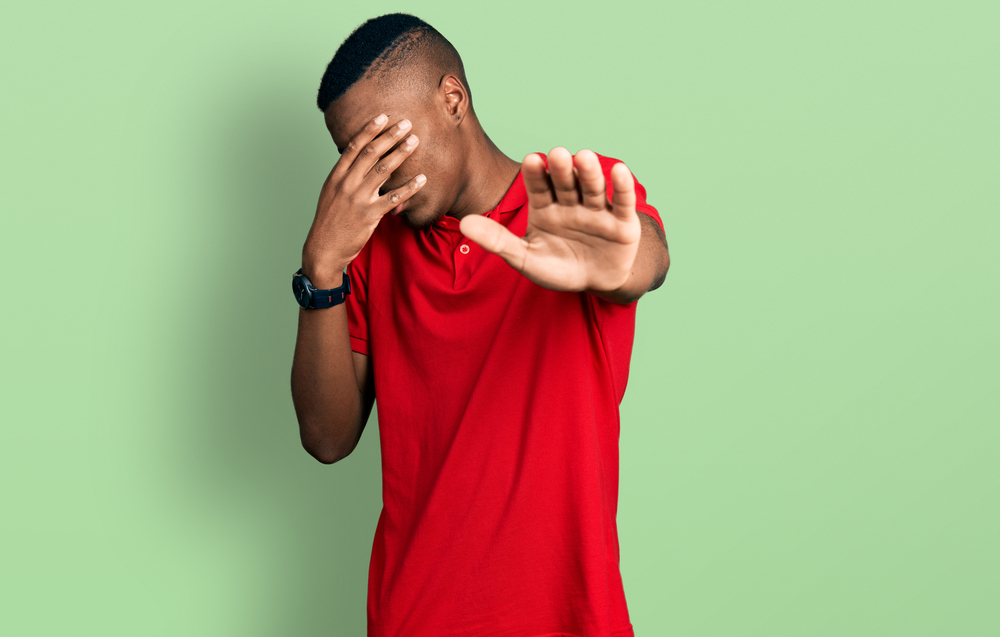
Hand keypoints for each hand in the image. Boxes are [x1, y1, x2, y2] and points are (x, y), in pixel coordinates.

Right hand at [302, 114, 424, 287]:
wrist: (324, 248)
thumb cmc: (330, 221)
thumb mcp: (331, 194)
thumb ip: (345, 176)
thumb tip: (359, 161)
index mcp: (336, 176)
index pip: (354, 147)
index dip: (369, 130)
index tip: (383, 117)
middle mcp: (346, 184)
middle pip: (370, 153)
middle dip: (390, 136)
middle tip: (406, 124)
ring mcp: (358, 199)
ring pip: (382, 170)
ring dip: (400, 153)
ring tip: (415, 141)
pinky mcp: (369, 215)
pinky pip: (393, 198)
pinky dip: (409, 187)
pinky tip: (422, 179)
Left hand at [460, 147, 640, 293]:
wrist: (596, 283)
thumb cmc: (558, 268)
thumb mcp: (524, 258)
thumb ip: (496, 241)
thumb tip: (463, 224)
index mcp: (546, 206)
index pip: (539, 186)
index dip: (537, 174)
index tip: (531, 160)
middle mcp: (571, 202)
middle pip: (566, 183)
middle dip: (562, 169)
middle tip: (557, 153)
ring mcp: (597, 210)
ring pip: (592, 188)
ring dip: (589, 173)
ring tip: (584, 157)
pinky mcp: (623, 222)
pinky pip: (622, 203)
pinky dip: (621, 187)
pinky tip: (619, 171)